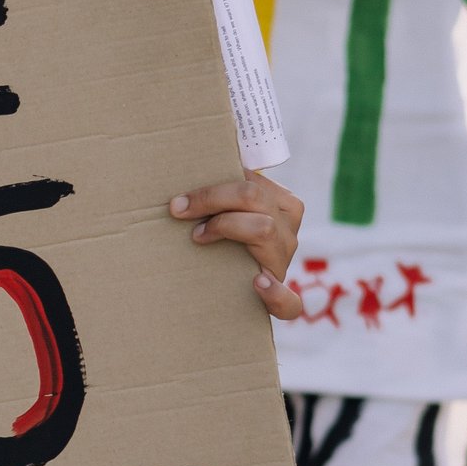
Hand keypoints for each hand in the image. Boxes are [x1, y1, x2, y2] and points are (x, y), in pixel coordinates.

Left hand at [172, 170, 305, 320]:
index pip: (251, 180)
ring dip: (226, 227)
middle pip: (253, 197)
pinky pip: (288, 298)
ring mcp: (286, 258)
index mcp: (281, 202)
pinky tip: (257, 283)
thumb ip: (222, 193)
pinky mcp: (282, 295)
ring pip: (263, 229)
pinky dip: (274, 291)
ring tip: (198, 236)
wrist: (237, 295)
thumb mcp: (231, 213)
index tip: (180, 196)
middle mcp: (288, 227)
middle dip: (211, 198)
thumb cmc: (228, 245)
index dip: (213, 184)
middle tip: (178, 209)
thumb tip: (190, 166)